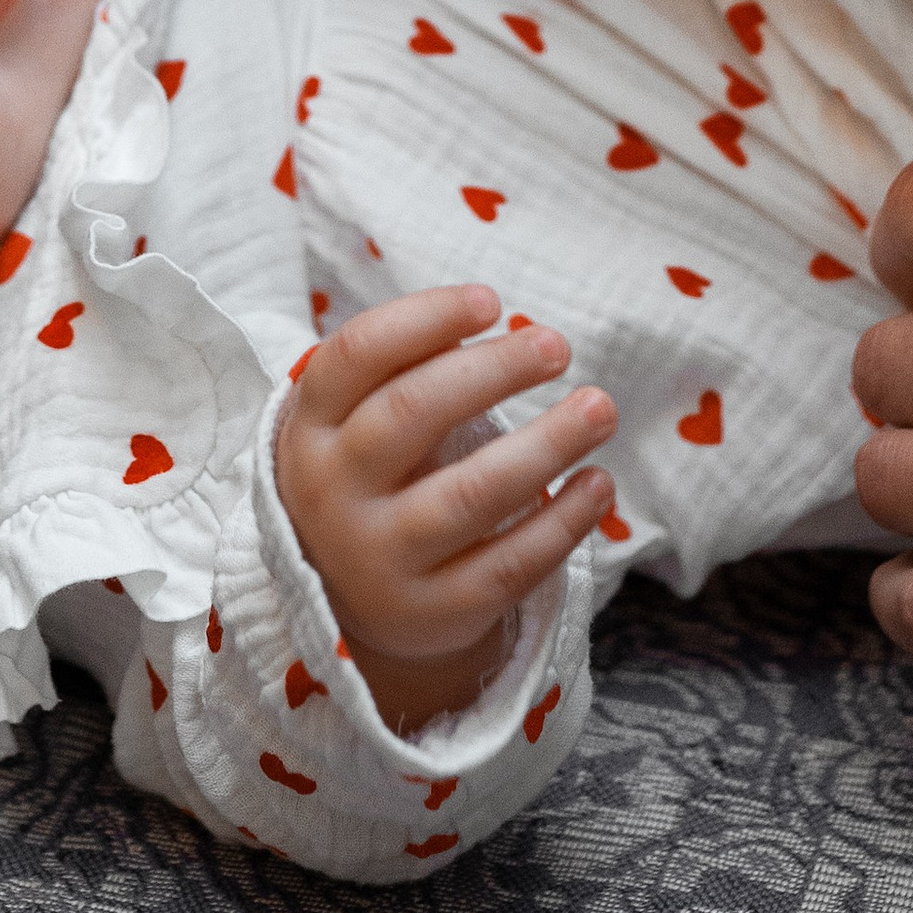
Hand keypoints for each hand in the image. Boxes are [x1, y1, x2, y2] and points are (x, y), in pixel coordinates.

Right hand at [274, 284, 615, 730]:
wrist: (346, 600)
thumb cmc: (370, 475)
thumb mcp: (355, 421)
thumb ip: (404, 371)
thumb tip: (497, 322)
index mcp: (312, 427)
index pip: (357, 354)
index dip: (425, 318)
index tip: (491, 301)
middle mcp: (333, 492)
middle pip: (412, 414)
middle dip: (493, 371)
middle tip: (557, 345)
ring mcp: (379, 558)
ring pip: (471, 493)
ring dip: (547, 444)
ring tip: (599, 408)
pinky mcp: (432, 611)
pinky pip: (509, 565)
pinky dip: (563, 522)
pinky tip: (599, 483)